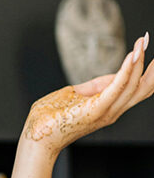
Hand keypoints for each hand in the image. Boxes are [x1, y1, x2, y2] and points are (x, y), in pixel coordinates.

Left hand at [23, 32, 151, 157]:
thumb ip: (89, 89)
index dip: (143, 69)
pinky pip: (117, 87)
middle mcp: (112, 110)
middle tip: (148, 41)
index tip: (144, 48)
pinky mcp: (96, 109)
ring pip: (134, 85)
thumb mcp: (73, 97)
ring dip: (139, 61)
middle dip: (151, 68)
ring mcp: (106, 111)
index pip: (135, 88)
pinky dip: (127, 70)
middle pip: (143, 88)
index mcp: (107, 107)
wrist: (36, 137)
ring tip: (143, 42)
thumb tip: (103, 80)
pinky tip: (133, 55)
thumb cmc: (49, 119)